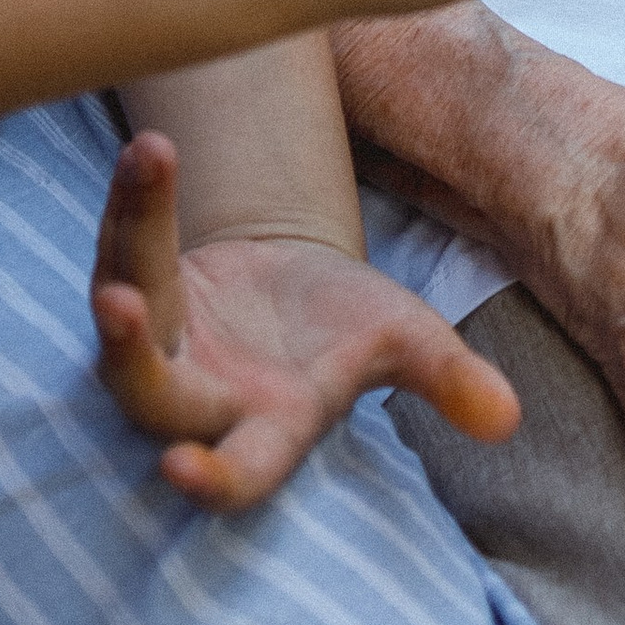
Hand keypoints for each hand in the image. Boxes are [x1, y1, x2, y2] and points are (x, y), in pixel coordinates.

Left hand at [90, 129, 521, 506]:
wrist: (295, 286)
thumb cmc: (349, 327)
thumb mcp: (405, 340)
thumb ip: (448, 379)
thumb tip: (507, 419)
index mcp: (272, 423)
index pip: (240, 468)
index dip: (212, 477)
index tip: (178, 470)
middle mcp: (201, 396)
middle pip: (149, 395)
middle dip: (129, 354)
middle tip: (117, 303)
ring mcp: (161, 340)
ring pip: (123, 302)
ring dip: (131, 235)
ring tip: (148, 160)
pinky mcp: (135, 282)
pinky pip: (119, 244)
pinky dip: (132, 198)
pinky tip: (147, 146)